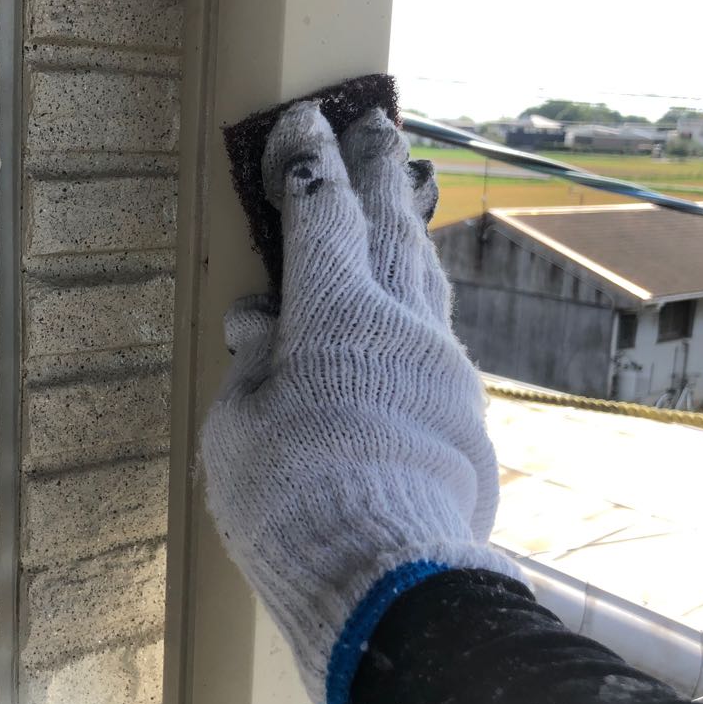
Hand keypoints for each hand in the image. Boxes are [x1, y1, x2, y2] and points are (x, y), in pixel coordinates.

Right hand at [200, 102, 520, 703]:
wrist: (390, 583)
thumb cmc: (292, 502)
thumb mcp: (238, 428)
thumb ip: (254, 366)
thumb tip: (265, 328)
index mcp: (337, 316)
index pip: (319, 215)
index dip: (307, 163)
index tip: (304, 120)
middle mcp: (401, 325)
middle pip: (389, 225)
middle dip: (377, 168)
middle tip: (377, 119)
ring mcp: (442, 366)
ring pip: (425, 275)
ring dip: (411, 225)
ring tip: (410, 188)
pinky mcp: (464, 412)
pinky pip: (436, 334)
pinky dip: (418, 303)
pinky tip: (414, 305)